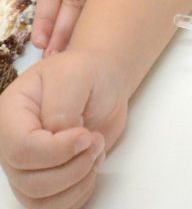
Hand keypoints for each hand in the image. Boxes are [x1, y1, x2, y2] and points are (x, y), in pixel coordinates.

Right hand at [0, 50, 126, 208]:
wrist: (101, 84)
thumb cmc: (86, 74)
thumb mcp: (75, 75)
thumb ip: (62, 107)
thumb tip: (58, 138)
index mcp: (11, 114)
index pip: (21, 149)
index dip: (56, 150)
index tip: (86, 133)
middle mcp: (11, 145)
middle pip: (30, 181)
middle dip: (72, 167)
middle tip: (95, 140)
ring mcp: (26, 168)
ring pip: (40, 201)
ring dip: (78, 181)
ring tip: (96, 151)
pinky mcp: (44, 184)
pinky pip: (54, 208)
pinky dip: (78, 194)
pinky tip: (91, 167)